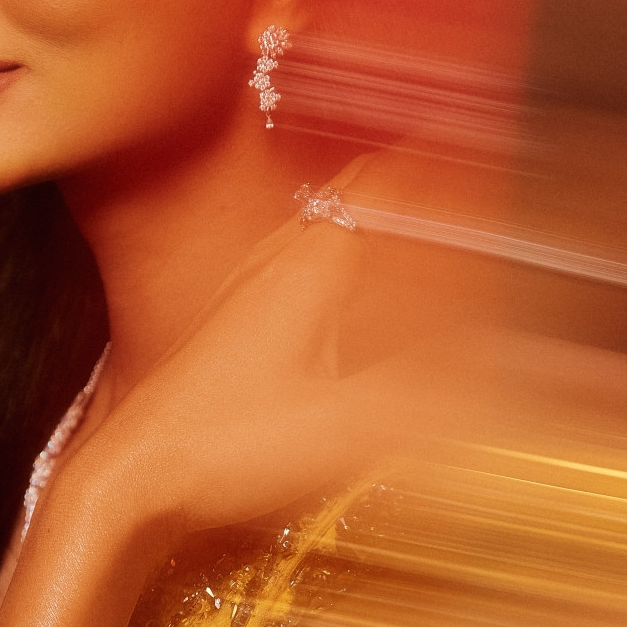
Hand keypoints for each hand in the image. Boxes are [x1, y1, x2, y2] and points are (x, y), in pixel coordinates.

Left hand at [65, 151, 475, 549]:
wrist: (133, 479)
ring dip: (374, 218)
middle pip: (352, 196)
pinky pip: (300, 266)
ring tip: (420, 222)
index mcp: (308, 269)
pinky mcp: (231, 328)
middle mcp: (273, 265)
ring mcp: (246, 293)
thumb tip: (493, 370)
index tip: (481, 147)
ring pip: (322, 229)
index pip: (384, 187)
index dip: (436, 164)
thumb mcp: (347, 429)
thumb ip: (426, 393)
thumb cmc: (222, 447)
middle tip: (463, 176)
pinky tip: (350, 294)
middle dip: (411, 183)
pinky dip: (342, 259)